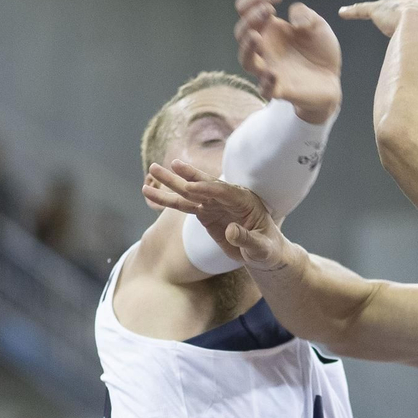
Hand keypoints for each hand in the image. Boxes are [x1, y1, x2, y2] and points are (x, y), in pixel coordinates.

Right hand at [143, 160, 296, 271]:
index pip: (224, 192)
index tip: (191, 187)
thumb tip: (231, 231)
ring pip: (189, 192)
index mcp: (245, 201)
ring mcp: (214, 204)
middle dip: (187, 175)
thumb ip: (247, 239)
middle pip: (204, 185)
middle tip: (170, 164)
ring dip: (171, 182)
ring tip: (152, 170)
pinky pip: (184, 205)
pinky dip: (168, 199)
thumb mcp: (261, 248)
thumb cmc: (267, 249)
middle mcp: (227, 198)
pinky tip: (151, 193)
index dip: (208, 189)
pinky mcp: (205, 212)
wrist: (263, 253)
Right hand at [234, 0, 341, 123]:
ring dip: (247, 47)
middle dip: (249, 18)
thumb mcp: (317, 25)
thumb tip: (291, 17)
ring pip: (246, 61)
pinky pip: (264, 90)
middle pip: (241, 33)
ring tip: (256, 37)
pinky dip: (265, 83)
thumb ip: (304, 13)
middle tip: (269, 10)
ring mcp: (270, 69)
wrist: (332, 79)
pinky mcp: (280, 90)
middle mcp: (265, 49)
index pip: (246, 11)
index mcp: (270, 30)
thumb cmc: (320, 51)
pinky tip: (273, 74)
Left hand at [338, 0, 417, 53]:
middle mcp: (412, 4)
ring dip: (381, 11)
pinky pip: (364, 10)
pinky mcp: (379, 12)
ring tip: (376, 15)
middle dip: (403, 11)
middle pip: (407, 6)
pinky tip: (342, 12)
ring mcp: (395, 8)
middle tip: (398, 18)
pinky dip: (354, 10)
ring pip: (386, 7)